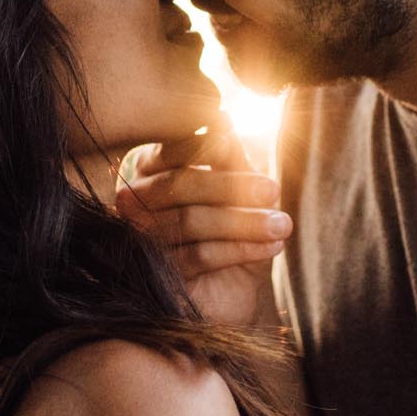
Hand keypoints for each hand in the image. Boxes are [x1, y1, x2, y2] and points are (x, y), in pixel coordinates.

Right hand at [115, 122, 291, 328]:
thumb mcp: (233, 191)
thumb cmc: (230, 233)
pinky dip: (242, 249)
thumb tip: (222, 120)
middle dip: (232, 186)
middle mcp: (134, 204)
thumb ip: (226, 158)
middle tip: (273, 189)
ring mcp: (140, 241)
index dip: (208, 143)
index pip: (173, 149)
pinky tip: (272, 247)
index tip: (240, 142)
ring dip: (244, 222)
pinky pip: (200, 255)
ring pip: (191, 221)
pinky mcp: (157, 276)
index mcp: (149, 170)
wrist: (226, 295)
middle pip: (180, 185)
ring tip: (282, 224)